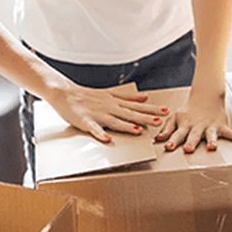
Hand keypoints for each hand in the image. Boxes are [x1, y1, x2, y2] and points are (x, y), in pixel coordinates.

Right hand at [48, 85, 168, 142]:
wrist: (64, 92)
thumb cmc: (86, 95)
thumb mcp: (110, 93)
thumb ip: (128, 97)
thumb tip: (145, 98)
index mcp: (115, 102)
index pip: (137, 107)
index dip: (152, 109)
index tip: (166, 111)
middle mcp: (109, 107)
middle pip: (129, 114)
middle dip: (145, 118)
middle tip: (160, 122)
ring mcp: (97, 114)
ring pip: (114, 121)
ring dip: (126, 126)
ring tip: (139, 132)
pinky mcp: (85, 120)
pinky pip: (93, 128)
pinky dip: (100, 133)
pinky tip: (107, 139)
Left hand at [155, 91, 231, 151]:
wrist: (205, 97)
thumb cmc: (188, 111)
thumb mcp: (174, 117)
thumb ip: (167, 129)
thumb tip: (158, 139)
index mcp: (184, 125)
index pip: (177, 134)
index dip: (172, 141)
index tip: (168, 147)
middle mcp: (197, 127)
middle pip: (193, 136)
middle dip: (191, 143)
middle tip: (188, 149)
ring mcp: (209, 126)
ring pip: (210, 134)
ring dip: (212, 141)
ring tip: (212, 147)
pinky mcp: (221, 126)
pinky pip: (229, 132)